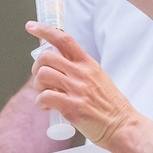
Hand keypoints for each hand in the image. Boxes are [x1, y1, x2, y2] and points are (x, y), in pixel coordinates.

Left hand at [28, 22, 137, 146]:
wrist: (121, 125)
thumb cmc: (109, 105)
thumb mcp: (98, 77)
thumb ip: (80, 69)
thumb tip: (58, 64)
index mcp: (88, 63)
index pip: (63, 39)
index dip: (44, 30)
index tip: (31, 27)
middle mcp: (82, 73)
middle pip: (46, 57)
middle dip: (36, 68)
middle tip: (40, 80)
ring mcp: (77, 89)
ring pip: (43, 75)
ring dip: (37, 86)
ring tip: (43, 94)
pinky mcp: (71, 107)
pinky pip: (44, 97)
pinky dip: (39, 102)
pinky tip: (45, 107)